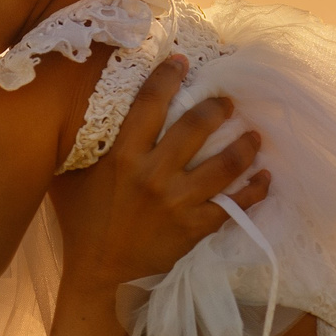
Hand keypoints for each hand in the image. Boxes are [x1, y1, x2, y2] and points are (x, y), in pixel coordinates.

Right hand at [52, 58, 271, 287]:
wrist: (98, 275)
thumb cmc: (82, 222)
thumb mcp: (71, 177)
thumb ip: (83, 144)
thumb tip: (80, 108)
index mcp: (122, 157)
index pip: (149, 104)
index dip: (168, 77)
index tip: (182, 61)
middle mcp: (153, 175)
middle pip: (196, 127)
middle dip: (218, 107)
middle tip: (229, 101)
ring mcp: (178, 202)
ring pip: (225, 164)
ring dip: (245, 145)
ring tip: (254, 135)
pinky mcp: (195, 228)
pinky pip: (235, 204)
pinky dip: (255, 190)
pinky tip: (264, 177)